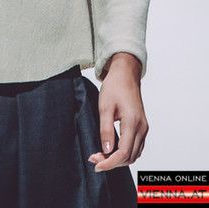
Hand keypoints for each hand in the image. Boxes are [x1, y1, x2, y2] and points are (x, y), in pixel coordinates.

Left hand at [88, 52, 148, 171]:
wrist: (125, 74)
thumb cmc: (114, 87)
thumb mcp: (104, 107)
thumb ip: (105, 130)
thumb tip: (106, 151)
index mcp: (133, 123)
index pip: (123, 153)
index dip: (109, 163)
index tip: (96, 165)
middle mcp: (142, 128)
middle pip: (129, 157)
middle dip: (112, 162)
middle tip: (94, 158)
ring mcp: (144, 128)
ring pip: (133, 154)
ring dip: (118, 159)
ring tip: (101, 155)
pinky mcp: (142, 127)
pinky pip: (135, 147)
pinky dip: (124, 153)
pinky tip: (111, 149)